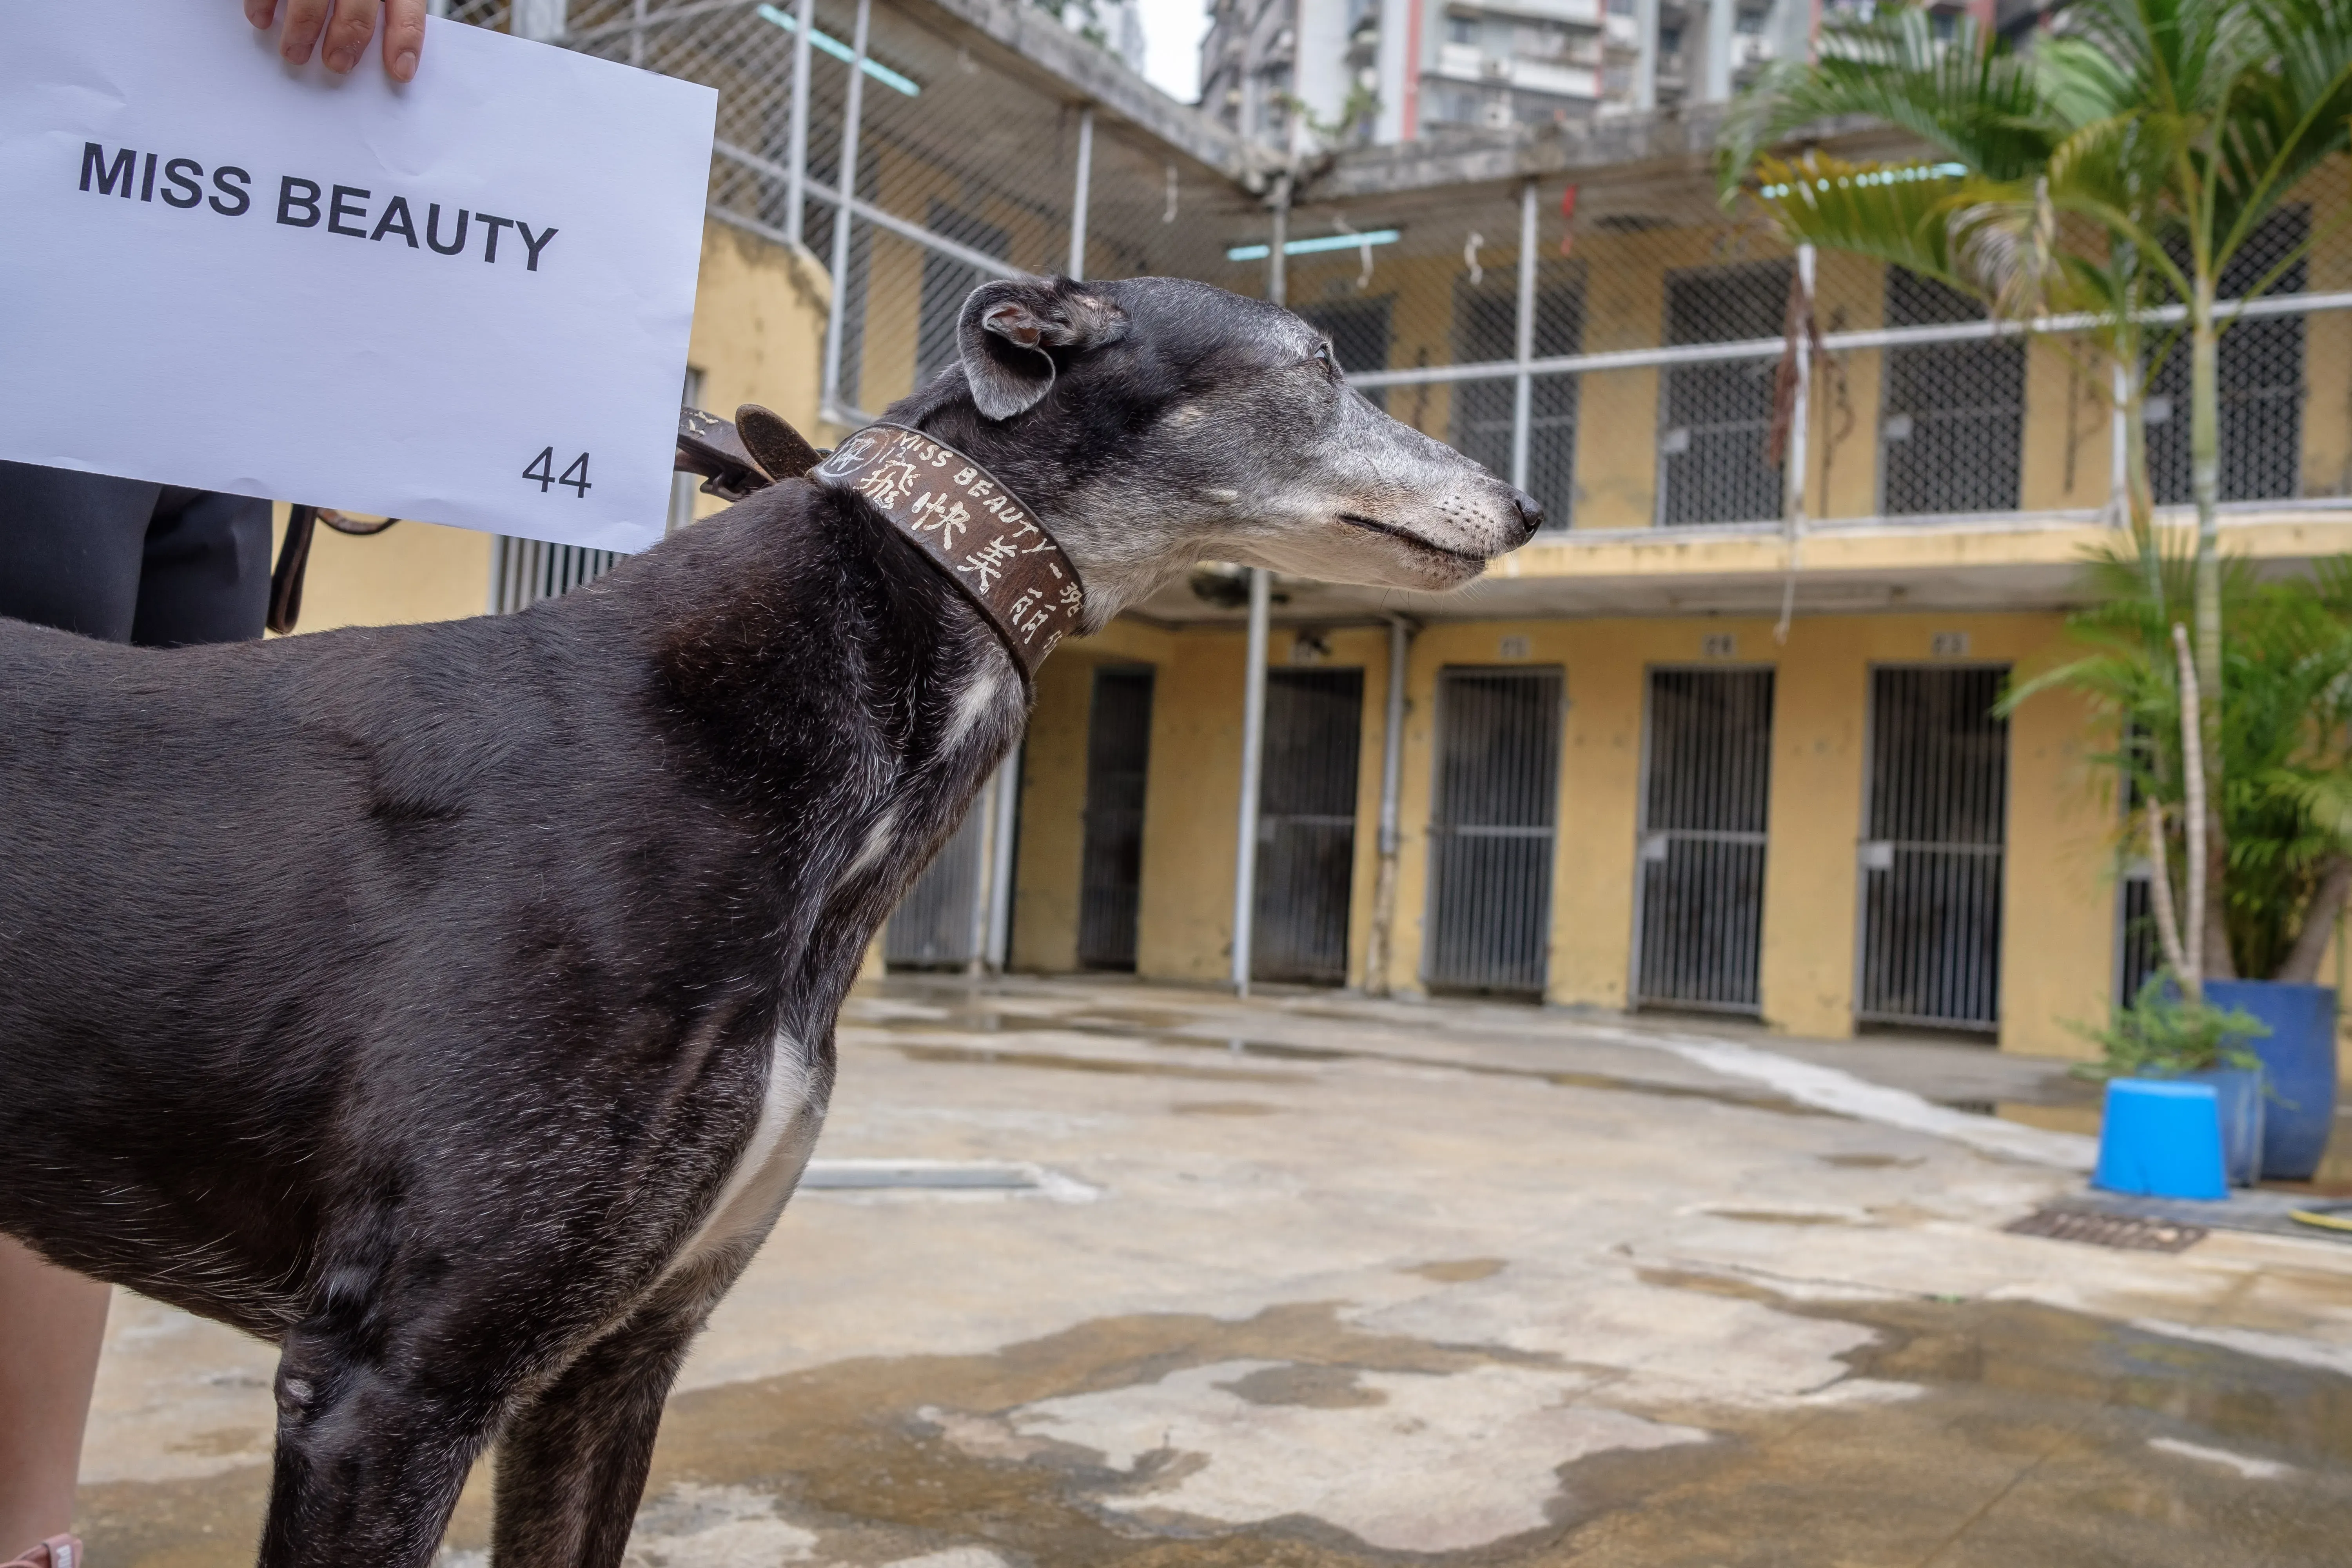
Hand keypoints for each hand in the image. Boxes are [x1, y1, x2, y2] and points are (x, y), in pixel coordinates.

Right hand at [245, 1, 428, 83]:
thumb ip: (374, 8)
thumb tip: (378, 53)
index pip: (405, 7)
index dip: (404, 41)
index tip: (400, 71)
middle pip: (357, 4)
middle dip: (348, 39)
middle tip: (337, 64)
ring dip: (301, 28)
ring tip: (295, 52)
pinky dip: (264, 3)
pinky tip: (262, 19)